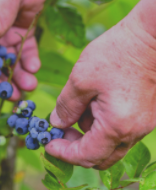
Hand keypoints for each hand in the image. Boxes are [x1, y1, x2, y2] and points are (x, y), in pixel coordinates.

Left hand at [46, 11, 155, 168]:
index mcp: (117, 126)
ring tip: (79, 103)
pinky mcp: (146, 114)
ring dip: (89, 132)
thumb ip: (66, 106)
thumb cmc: (114, 54)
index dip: (64, 153)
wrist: (149, 37)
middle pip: (101, 156)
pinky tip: (93, 100)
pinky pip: (121, 129)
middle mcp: (135, 131)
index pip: (87, 155)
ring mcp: (144, 124)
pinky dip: (102, 123)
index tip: (47, 145)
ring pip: (110, 142)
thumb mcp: (80, 80)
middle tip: (59, 130)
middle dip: (77, 146)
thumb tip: (57, 123)